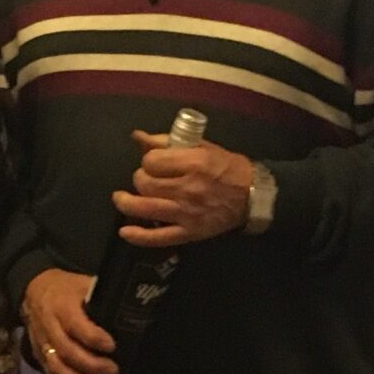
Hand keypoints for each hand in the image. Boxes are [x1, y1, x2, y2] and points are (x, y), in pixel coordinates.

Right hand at [22, 267, 117, 373]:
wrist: (33, 291)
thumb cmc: (66, 289)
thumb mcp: (83, 284)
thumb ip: (100, 297)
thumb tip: (129, 308)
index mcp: (62, 305)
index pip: (76, 324)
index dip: (94, 338)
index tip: (112, 346)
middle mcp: (49, 326)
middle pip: (67, 350)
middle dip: (90, 364)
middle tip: (113, 370)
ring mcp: (41, 343)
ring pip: (56, 366)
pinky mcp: (38, 354)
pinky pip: (50, 373)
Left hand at [111, 129, 256, 248]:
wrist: (253, 195)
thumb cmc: (227, 167)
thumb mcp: (202, 147)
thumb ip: (167, 142)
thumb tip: (137, 136)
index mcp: (193, 163)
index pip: (152, 161)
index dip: (149, 161)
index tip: (154, 162)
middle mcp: (188, 189)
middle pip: (145, 184)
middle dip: (140, 179)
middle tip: (147, 179)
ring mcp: (187, 213)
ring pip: (146, 208)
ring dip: (126, 203)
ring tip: (120, 199)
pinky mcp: (189, 233)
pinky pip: (159, 237)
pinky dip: (139, 236)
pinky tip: (125, 232)